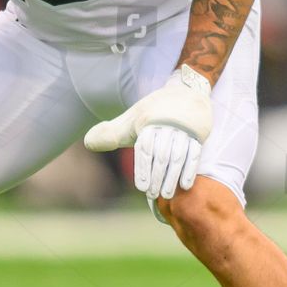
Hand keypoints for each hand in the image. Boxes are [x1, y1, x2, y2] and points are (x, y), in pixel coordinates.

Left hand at [84, 64, 212, 201]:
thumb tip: (87, 143)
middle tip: (152, 195)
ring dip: (172, 177)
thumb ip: (112, 133)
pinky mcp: (198, 133)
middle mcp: (167, 125)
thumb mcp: (132, 119)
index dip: (143, 168)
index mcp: (149, 121)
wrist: (186, 91)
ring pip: (178, 156)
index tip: (141, 187)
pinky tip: (185, 185)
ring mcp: (184, 129)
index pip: (145, 148)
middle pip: (161, 155)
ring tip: (167, 194)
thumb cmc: (153, 112)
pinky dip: (190, 169)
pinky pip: (194, 153)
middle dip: (157, 176)